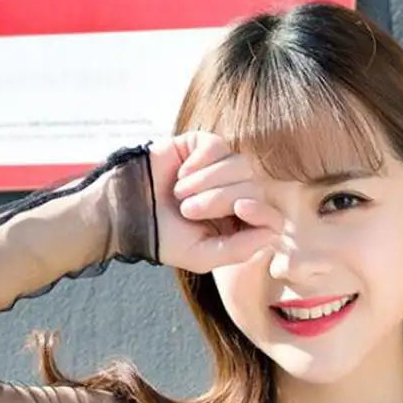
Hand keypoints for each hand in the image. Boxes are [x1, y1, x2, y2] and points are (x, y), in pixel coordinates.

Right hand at [148, 131, 283, 272]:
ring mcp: (222, 168)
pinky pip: (217, 147)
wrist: (129, 213)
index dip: (261, 210)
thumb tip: (273, 233)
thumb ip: (240, 250)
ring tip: (180, 194)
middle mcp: (236, 195)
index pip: (271, 215)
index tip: (240, 208)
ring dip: (206, 181)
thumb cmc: (166, 238)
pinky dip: (199, 162)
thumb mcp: (203, 256)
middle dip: (220, 199)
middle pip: (254, 187)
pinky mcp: (204, 146)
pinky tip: (181, 174)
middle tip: (187, 210)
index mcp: (240, 224)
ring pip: (238, 164)